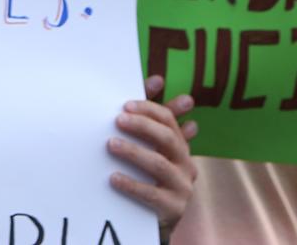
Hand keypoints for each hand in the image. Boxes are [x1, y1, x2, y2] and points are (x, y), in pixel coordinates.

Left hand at [108, 75, 197, 236]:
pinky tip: (114, 177)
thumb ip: (151, 118)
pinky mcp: (173, 208)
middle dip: (143, 126)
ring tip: (111, 144)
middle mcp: (185, 163)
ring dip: (134, 152)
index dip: (148, 109)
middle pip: (167, 138)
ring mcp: (182, 186)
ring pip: (159, 164)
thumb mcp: (151, 147)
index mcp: (179, 145)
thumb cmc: (150, 175)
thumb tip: (157, 79)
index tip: (125, 104)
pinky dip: (132, 184)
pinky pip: (152, 194)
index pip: (168, 120)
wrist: (157, 218)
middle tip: (118, 119)